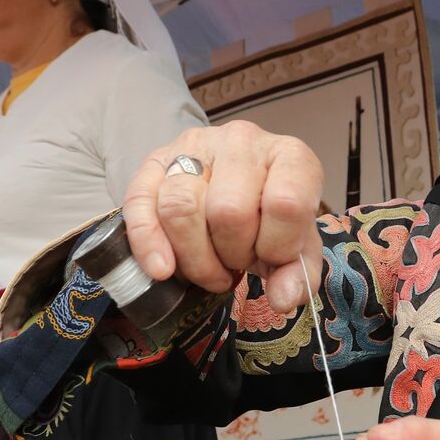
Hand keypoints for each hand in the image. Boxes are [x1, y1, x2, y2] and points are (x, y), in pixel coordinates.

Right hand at [123, 121, 324, 312]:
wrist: (234, 188)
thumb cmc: (270, 218)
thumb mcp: (296, 245)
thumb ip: (298, 272)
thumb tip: (285, 298)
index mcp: (290, 156)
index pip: (286, 203)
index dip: (278, 246)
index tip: (273, 259)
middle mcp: (242, 141)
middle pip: (228, 211)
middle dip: (232, 254)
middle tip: (237, 263)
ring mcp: (195, 145)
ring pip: (180, 208)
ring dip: (195, 257)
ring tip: (209, 268)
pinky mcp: (156, 160)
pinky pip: (141, 203)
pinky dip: (148, 244)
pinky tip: (162, 270)